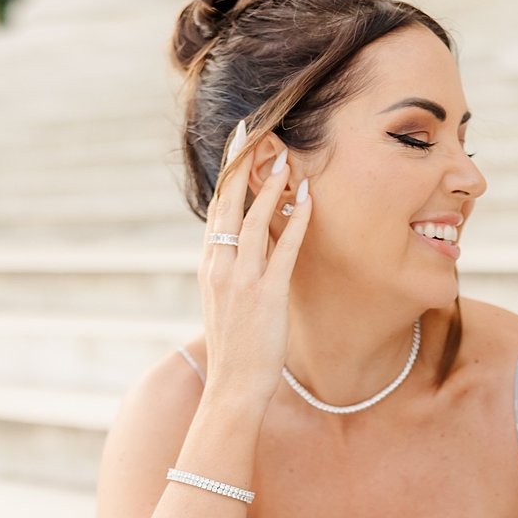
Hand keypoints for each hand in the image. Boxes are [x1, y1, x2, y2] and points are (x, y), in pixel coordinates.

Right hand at [199, 123, 312, 408]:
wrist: (232, 386)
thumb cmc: (234, 347)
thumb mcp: (223, 302)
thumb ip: (231, 271)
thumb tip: (245, 245)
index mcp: (209, 266)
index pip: (216, 209)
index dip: (227, 175)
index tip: (237, 146)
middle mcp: (220, 267)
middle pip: (228, 204)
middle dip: (241, 165)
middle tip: (252, 132)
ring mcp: (242, 279)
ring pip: (254, 220)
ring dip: (271, 187)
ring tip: (285, 160)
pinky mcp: (267, 294)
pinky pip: (284, 249)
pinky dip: (296, 221)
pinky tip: (308, 200)